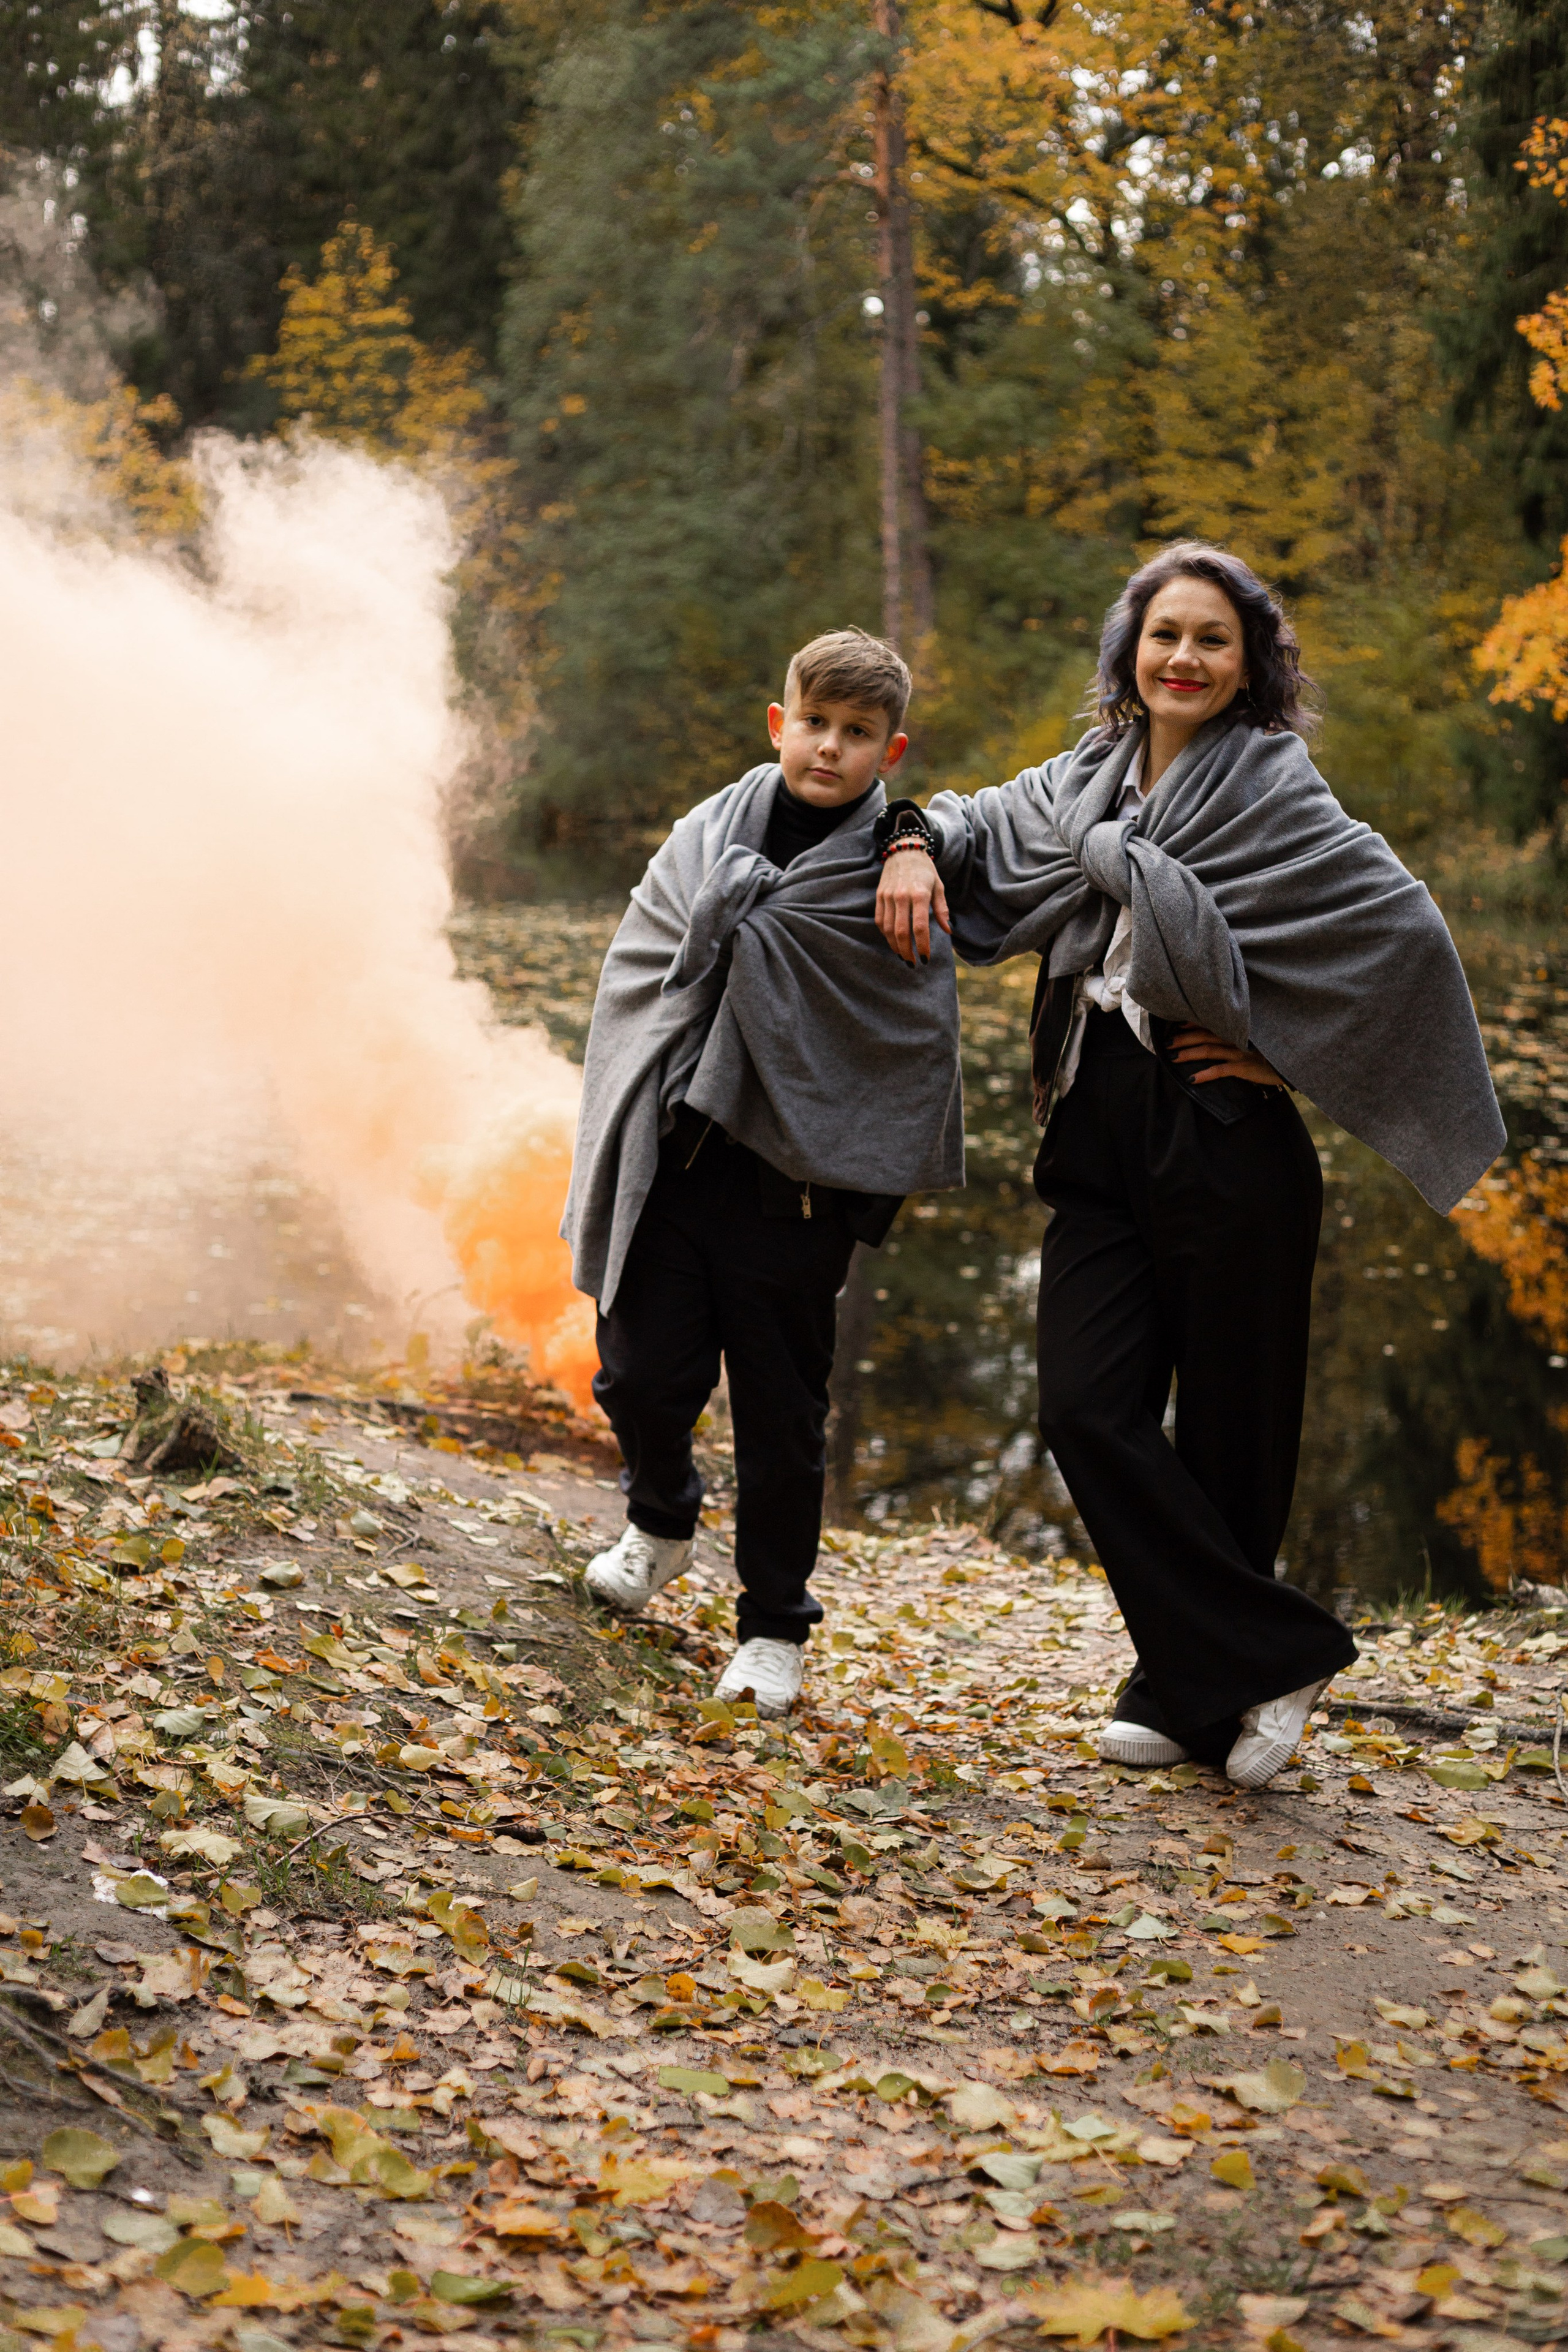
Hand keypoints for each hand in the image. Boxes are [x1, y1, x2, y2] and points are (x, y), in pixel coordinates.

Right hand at [875, 848, 950, 963]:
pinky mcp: (879, 896)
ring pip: (887, 928)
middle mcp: (902, 896)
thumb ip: (941, 909)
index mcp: (919, 894)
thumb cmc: (925, 870)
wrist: (904, 849)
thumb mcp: (938, 886)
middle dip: (907, 951)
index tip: (926, 958)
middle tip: (912, 962)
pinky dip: (885, 934)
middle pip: (900, 931)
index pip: (920, 927)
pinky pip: (879, 920)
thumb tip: (947, 930)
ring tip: (903, 955)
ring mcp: (888, 896)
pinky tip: (892, 941)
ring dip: (895, 945)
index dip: (922, 946)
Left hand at [1170, 1024, 1282, 1085]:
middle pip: (1205, 1034)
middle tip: (1166, 1042)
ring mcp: (1241, 1052)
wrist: (1296, 1062)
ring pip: (1209, 1049)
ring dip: (1189, 1053)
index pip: (1212, 1023)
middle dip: (1184, 1038)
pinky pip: (1221, 1070)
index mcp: (1239, 1030)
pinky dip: (1205, 1074)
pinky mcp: (1245, 1067)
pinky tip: (1192, 1079)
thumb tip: (1226, 1039)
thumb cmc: (1277, 1052)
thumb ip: (1243, 1037)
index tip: (1178, 1024)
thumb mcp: (1260, 1040)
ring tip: (1173, 1057)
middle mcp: (1237, 1037)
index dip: (1194, 1023)